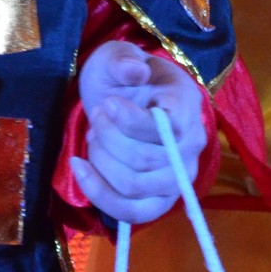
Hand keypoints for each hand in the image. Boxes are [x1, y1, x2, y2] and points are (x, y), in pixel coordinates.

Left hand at [72, 41, 206, 224]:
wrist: (125, 98)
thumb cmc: (123, 77)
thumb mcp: (118, 57)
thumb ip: (123, 61)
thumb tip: (135, 71)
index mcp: (186, 106)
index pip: (166, 128)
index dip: (131, 121)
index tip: (107, 103)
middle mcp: (191, 146)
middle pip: (145, 160)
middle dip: (108, 138)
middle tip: (96, 117)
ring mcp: (178, 178)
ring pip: (134, 186)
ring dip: (101, 162)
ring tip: (92, 138)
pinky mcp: (159, 200)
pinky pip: (132, 213)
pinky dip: (99, 194)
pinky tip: (79, 167)